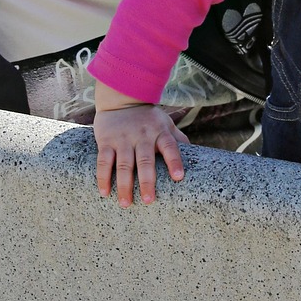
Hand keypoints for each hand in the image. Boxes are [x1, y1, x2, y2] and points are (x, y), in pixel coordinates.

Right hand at [94, 90, 187, 206]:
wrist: (121, 97)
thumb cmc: (148, 117)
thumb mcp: (165, 123)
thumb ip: (177, 139)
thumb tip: (196, 156)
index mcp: (160, 132)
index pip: (170, 146)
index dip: (175, 161)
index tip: (178, 177)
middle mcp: (142, 135)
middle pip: (145, 160)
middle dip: (147, 181)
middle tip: (148, 200)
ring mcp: (123, 138)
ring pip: (124, 164)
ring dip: (124, 185)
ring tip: (125, 203)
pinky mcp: (106, 141)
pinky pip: (104, 161)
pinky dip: (103, 178)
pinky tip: (105, 192)